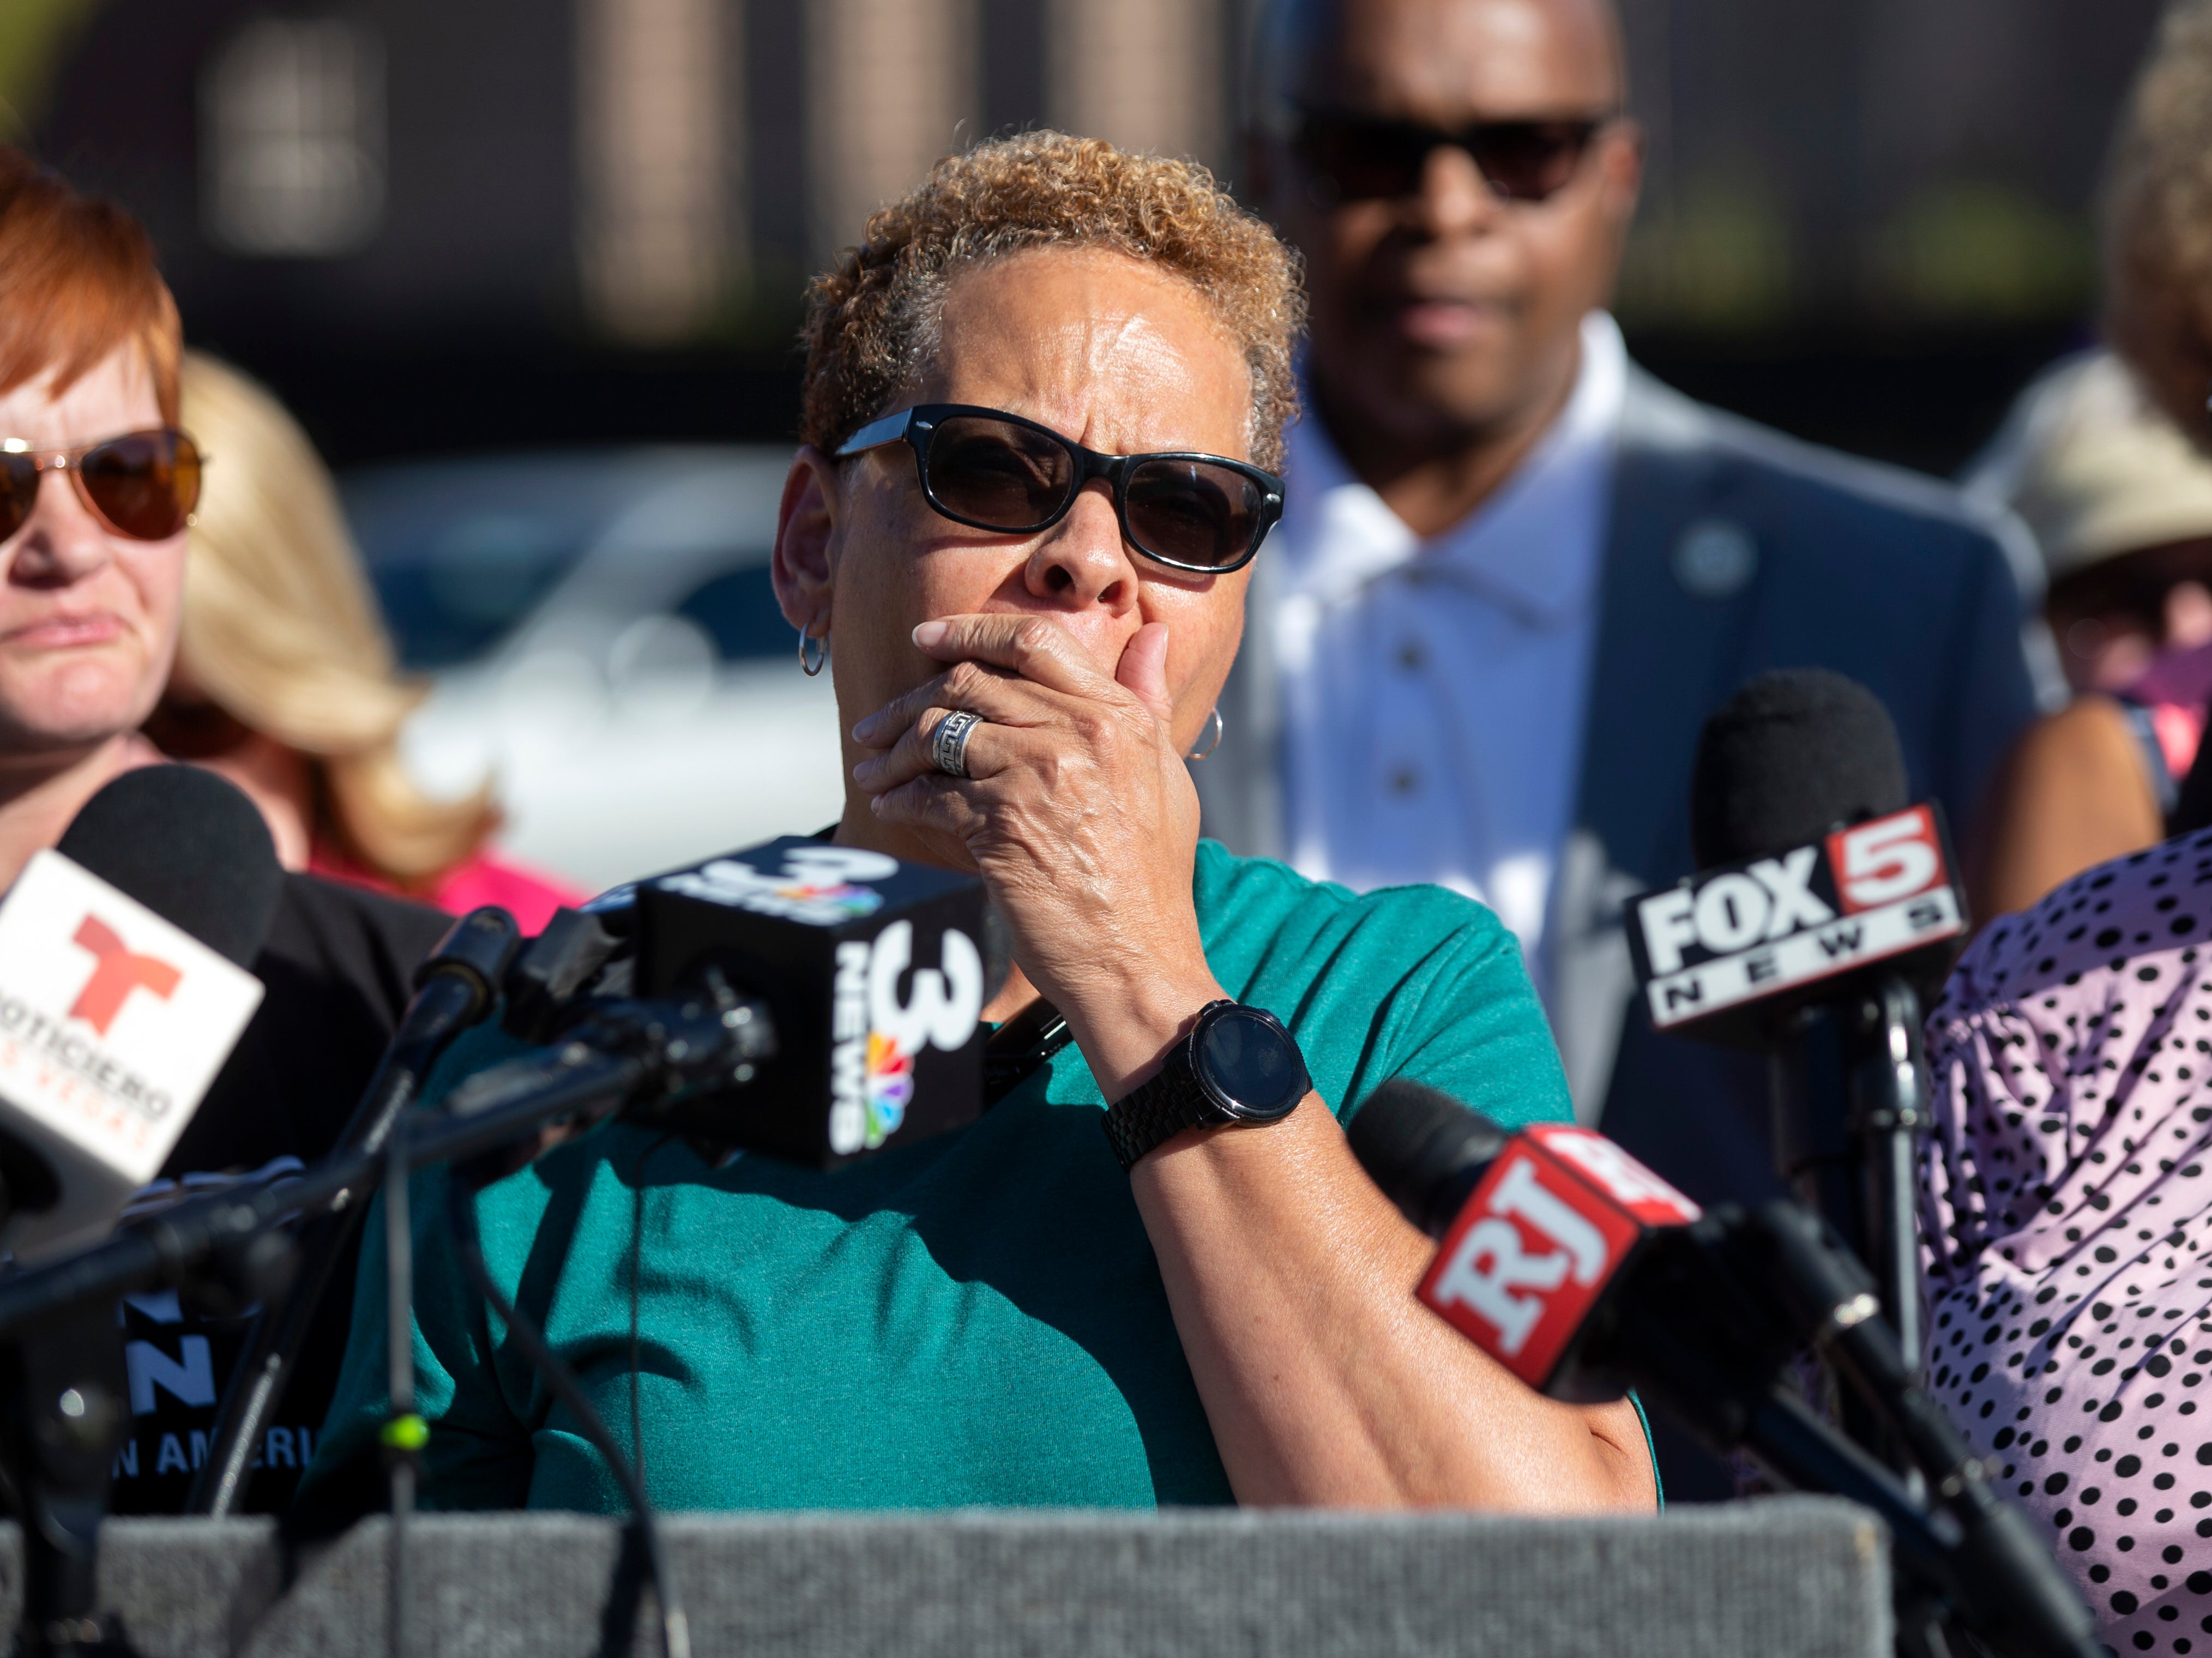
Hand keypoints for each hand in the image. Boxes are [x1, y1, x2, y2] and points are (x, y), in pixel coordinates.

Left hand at [849, 614, 1223, 1091]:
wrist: (1138, 958)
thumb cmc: (1152, 876)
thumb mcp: (1166, 775)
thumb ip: (1147, 701)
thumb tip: (1153, 637)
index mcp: (1117, 715)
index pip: (1033, 640)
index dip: (969, 631)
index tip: (925, 637)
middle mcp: (1079, 732)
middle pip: (971, 682)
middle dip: (911, 699)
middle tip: (877, 725)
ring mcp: (1038, 774)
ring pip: (941, 733)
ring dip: (895, 753)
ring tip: (873, 771)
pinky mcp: (1002, 822)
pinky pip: (932, 794)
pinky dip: (902, 800)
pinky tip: (890, 810)